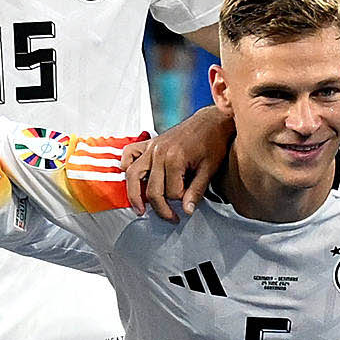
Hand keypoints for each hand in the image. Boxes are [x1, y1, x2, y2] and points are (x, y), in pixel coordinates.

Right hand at [129, 105, 232, 219]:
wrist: (211, 122)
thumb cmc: (213, 142)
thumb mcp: (209, 169)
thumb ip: (196, 191)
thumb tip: (187, 210)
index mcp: (175, 158)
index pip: (172, 193)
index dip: (181, 201)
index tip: (189, 202)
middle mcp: (159, 152)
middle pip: (152, 190)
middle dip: (161, 208)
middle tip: (171, 218)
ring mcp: (152, 147)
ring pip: (133, 175)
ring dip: (134, 195)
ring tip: (140, 209)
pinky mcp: (149, 143)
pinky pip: (129, 153)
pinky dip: (126, 165)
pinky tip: (131, 178)